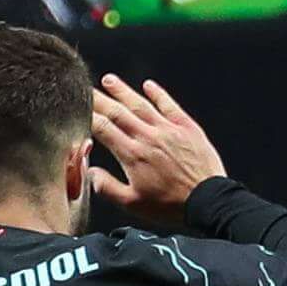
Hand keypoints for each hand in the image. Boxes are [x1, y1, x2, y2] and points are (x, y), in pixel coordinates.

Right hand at [84, 76, 223, 224]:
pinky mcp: (187, 128)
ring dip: (123, 91)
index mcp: (132, 155)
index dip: (89, 117)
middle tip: (87, 88)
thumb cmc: (170, 205)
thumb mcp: (133, 203)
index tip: (79, 109)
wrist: (207, 200)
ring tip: (110, 80)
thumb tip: (91, 174)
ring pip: (141, 105)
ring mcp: (168, 130)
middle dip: (100, 99)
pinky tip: (149, 85)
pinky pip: (169, 105)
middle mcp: (148, 137)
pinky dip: (158, 93)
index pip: (104, 129)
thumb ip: (108, 187)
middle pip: (118, 112)